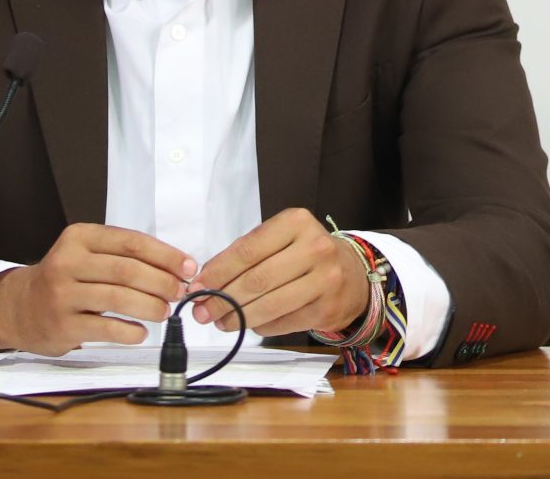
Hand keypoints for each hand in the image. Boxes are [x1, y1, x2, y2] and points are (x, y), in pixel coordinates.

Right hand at [0, 223, 195, 355]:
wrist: (20, 307)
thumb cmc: (66, 278)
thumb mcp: (87, 253)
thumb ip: (124, 255)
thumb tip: (176, 268)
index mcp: (80, 237)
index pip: (132, 243)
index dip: (165, 256)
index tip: (188, 268)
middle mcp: (68, 262)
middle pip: (127, 271)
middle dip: (162, 282)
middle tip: (180, 293)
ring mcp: (62, 295)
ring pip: (118, 299)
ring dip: (150, 307)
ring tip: (165, 312)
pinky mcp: (62, 325)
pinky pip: (105, 328)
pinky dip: (129, 331)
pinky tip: (140, 332)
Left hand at [189, 208, 370, 337]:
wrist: (352, 273)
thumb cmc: (305, 254)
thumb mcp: (280, 239)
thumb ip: (245, 255)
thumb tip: (205, 281)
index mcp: (296, 222)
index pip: (247, 250)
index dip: (218, 272)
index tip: (197, 286)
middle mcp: (314, 247)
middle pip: (256, 280)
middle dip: (222, 299)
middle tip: (202, 311)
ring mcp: (325, 279)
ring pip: (268, 304)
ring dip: (237, 317)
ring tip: (220, 322)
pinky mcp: (327, 308)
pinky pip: (282, 322)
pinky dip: (260, 326)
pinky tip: (249, 324)